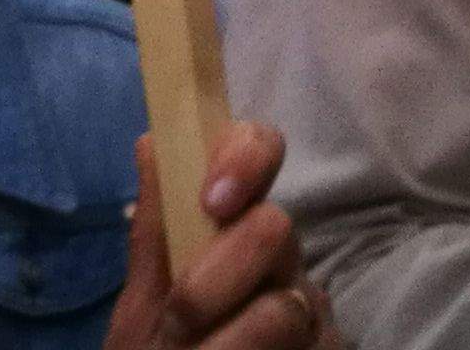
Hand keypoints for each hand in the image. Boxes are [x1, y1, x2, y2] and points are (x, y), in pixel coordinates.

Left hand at [107, 125, 332, 349]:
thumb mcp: (141, 307)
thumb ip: (153, 237)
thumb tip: (150, 141)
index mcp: (232, 226)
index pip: (257, 151)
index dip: (243, 159)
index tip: (211, 201)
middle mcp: (279, 257)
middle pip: (276, 227)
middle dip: (215, 278)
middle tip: (179, 324)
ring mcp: (309, 306)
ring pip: (287, 305)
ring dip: (227, 344)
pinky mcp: (328, 347)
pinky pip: (309, 346)